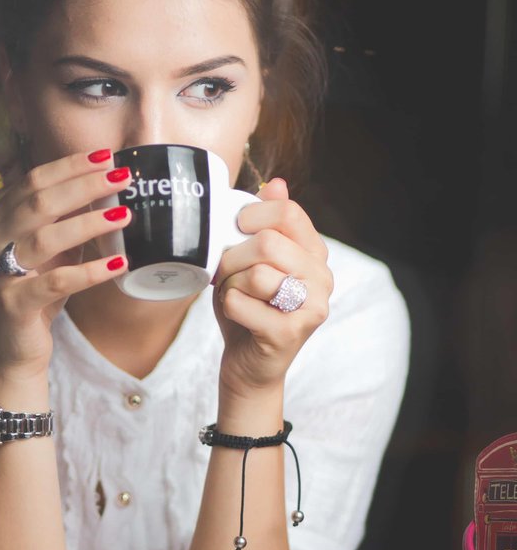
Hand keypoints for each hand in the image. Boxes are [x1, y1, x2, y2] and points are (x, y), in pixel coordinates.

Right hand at [0, 151, 130, 383]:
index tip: (106, 157)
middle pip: (39, 201)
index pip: (34, 181)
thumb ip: (66, 219)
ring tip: (125, 214)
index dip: (70, 166)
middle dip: (84, 184)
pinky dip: (90, 271)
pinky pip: (55, 282)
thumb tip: (107, 187)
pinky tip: (118, 262)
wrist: (14, 349)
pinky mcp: (13, 303)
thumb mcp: (52, 249)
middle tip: (122, 177)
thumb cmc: (37, 291)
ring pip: (45, 237)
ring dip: (89, 223)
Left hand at [212, 178, 332, 397]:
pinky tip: (237, 316)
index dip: (252, 216)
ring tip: (233, 295)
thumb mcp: (252, 260)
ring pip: (255, 272)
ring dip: (229, 283)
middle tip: (226, 272)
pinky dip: (226, 306)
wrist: (248, 366)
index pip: (288, 213)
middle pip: (268, 242)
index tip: (237, 231)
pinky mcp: (290, 333)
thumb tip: (276, 183)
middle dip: (233, 256)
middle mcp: (322, 278)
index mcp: (315, 253)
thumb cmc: (249, 308)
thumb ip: (264, 223)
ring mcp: (310, 307)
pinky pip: (240, 302)